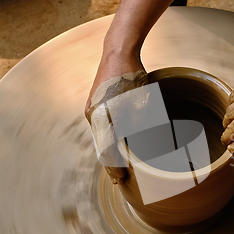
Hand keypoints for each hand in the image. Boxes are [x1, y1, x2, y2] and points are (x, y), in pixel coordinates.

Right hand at [85, 48, 146, 183]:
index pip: (108, 152)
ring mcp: (92, 110)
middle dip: (111, 163)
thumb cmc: (131, 76)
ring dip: (110, 150)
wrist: (118, 52)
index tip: (120, 180)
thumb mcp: (141, 104)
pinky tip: (115, 142)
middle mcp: (93, 117)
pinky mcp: (95, 103)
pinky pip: (101, 126)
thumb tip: (140, 144)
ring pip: (102, 137)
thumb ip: (140, 126)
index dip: (114, 168)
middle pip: (102, 146)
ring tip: (118, 164)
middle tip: (119, 178)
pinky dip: (108, 137)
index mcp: (102, 119)